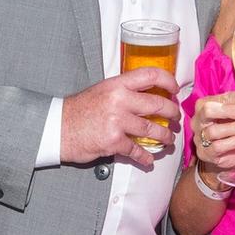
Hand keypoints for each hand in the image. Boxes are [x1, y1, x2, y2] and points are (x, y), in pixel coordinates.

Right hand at [61, 69, 179, 166]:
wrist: (58, 128)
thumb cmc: (79, 110)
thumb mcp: (102, 91)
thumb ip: (123, 91)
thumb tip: (146, 94)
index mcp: (117, 85)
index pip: (150, 75)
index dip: (168, 81)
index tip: (175, 89)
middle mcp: (119, 100)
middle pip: (158, 104)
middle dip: (172, 113)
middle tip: (175, 118)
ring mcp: (117, 121)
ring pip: (152, 129)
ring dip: (165, 136)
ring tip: (168, 139)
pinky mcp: (114, 141)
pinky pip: (137, 150)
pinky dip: (145, 157)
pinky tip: (149, 159)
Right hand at [192, 91, 234, 180]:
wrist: (225, 155)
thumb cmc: (231, 129)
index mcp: (206, 104)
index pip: (223, 97)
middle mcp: (199, 119)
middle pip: (209, 110)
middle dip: (233, 110)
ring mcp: (200, 136)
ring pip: (215, 130)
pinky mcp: (205, 152)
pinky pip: (218, 146)